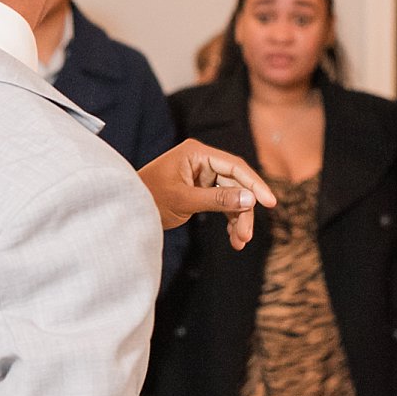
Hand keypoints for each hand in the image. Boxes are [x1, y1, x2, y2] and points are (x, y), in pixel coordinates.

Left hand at [138, 139, 276, 249]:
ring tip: (239, 242)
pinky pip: (221, 203)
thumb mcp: (184, 200)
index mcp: (197, 153)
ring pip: (230, 196)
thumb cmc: (148, 199)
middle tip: (246, 236)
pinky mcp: (199, 190)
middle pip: (235, 184)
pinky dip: (228, 219)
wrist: (125, 209)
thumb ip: (218, 200)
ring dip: (237, 219)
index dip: (255, 184)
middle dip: (243, 211)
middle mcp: (201, 161)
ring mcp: (200, 175)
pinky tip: (233, 237)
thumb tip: (251, 199)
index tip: (270, 202)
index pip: (235, 166)